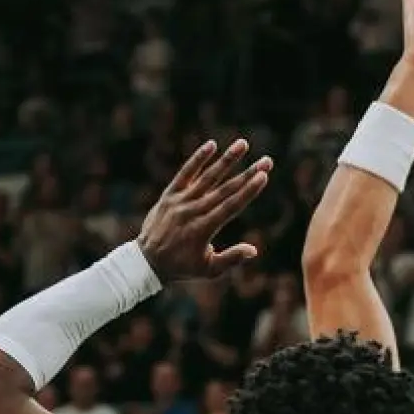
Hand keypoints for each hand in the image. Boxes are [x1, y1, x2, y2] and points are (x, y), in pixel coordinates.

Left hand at [137, 139, 271, 281]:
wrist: (147, 262)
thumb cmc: (182, 267)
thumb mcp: (209, 270)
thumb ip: (231, 258)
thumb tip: (254, 250)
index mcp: (204, 229)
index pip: (231, 206)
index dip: (249, 190)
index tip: (263, 176)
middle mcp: (193, 212)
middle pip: (225, 189)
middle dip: (248, 173)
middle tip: (267, 160)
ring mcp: (180, 201)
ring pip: (207, 177)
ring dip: (227, 160)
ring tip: (243, 144)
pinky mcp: (169, 195)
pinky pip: (184, 173)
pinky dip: (197, 159)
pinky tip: (211, 145)